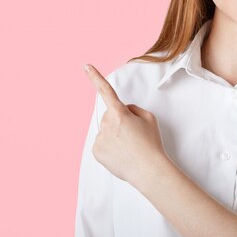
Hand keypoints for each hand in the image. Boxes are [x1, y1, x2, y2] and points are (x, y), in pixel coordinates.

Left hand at [83, 64, 169, 186]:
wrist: (148, 170)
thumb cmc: (151, 143)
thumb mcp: (149, 118)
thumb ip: (133, 109)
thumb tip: (124, 111)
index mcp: (120, 113)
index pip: (106, 91)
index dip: (95, 77)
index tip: (86, 67)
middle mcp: (107, 124)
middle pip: (110, 116)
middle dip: (118, 120)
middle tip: (133, 134)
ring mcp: (100, 138)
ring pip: (106, 131)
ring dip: (114, 135)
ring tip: (129, 147)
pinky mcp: (96, 152)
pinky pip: (101, 144)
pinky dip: (109, 147)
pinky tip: (120, 154)